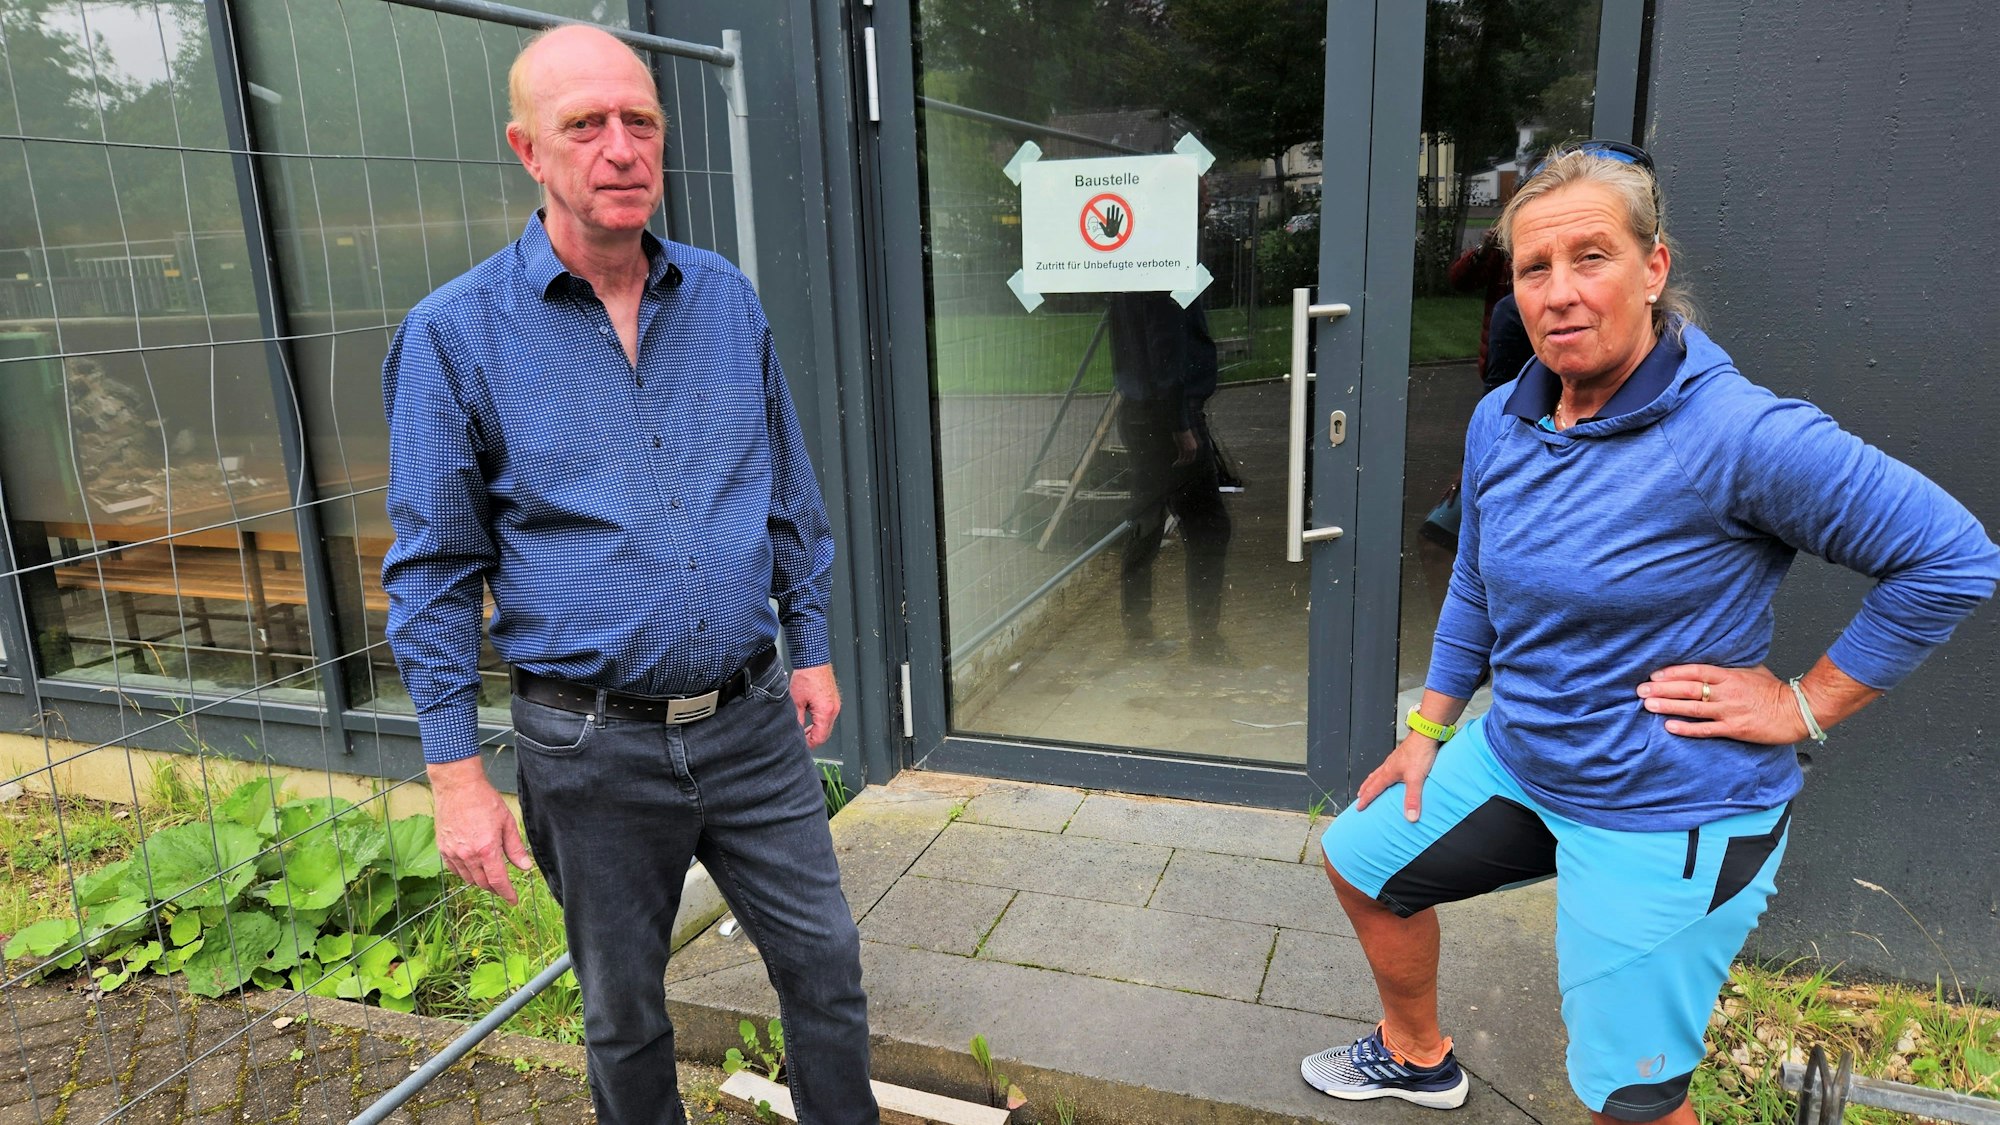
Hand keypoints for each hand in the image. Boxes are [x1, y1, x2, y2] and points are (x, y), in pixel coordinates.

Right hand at [427, 757, 533, 904]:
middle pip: (482, 883)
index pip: (498, 881)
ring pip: (468, 878)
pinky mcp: (442, 848)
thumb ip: (515, 847)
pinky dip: (464, 874)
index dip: (507, 894)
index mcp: (487, 849)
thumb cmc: (484, 800)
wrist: (458, 787)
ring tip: (489, 878)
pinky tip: (472, 869)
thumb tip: (524, 867)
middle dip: (495, 888)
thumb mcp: (507, 822)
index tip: (513, 900)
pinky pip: (454, 870)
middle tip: (503, 887)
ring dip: (480, 882)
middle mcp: (468, 855)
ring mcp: (453, 852)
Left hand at [790, 664, 840, 748]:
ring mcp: (835, 704)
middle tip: (801, 739)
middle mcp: (834, 709)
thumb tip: (796, 731)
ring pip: (827, 725)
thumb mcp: (796, 702)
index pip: (820, 737)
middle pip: (825, 734)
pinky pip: (829, 716)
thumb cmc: (806, 676)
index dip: (809, 744)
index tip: (801, 745)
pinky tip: (810, 718)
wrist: (813, 660)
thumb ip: (797, 719)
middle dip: (813, 738)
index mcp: (826, 712)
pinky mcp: (834, 700)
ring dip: (816, 729)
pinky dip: (820, 721)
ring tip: (804, 729)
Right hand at [1173, 429, 1198, 464]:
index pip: (1192, 458)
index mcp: (1194, 447)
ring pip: (1185, 460)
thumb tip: (1182, 449)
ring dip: (1180, 464)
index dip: (1187, 462)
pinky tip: (1174, 464)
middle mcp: (1193, 449)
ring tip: (1174, 465)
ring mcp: (1189, 449)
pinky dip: (1178, 462)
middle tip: (1177, 465)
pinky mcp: (1184, 449)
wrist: (1182, 427)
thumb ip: (1185, 445)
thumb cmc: (1182, 432)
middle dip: (1183, 464)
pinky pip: (1181, 458)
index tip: (1181, 463)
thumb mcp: (1185, 440)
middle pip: (1190, 460)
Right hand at [1354, 731, 1443, 822]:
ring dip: (1372, 780)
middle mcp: (1389, 765)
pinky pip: (1388, 766)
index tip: (1359, 806)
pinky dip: (1384, 772)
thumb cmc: (1420, 752)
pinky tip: (1392, 772)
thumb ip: (1413, 798)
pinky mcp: (1403, 755)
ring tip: (1370, 784)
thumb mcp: (1416, 778)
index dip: (1366, 799)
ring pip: (1379, 772)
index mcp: (1388, 772)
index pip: (1373, 789)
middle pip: (1372, 779)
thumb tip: (1410, 816)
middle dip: (1365, 789)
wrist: (1426, 734)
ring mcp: (1395, 759)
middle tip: (1360, 795)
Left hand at [1637, 663, 1804, 744]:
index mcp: (1730, 676)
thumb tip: (1712, 664)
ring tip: (1648, 704)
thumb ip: (1730, 669)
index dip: (1673, 672)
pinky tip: (1670, 727)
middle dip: (1662, 688)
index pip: (1696, 671)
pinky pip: (1706, 729)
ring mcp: (1729, 711)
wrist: (1798, 711)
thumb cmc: (1776, 691)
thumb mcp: (1752, 671)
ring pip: (1693, 708)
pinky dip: (1687, 728)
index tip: (1655, 674)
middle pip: (1689, 688)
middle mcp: (1727, 692)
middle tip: (1641, 688)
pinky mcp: (1734, 728)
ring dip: (1668, 706)